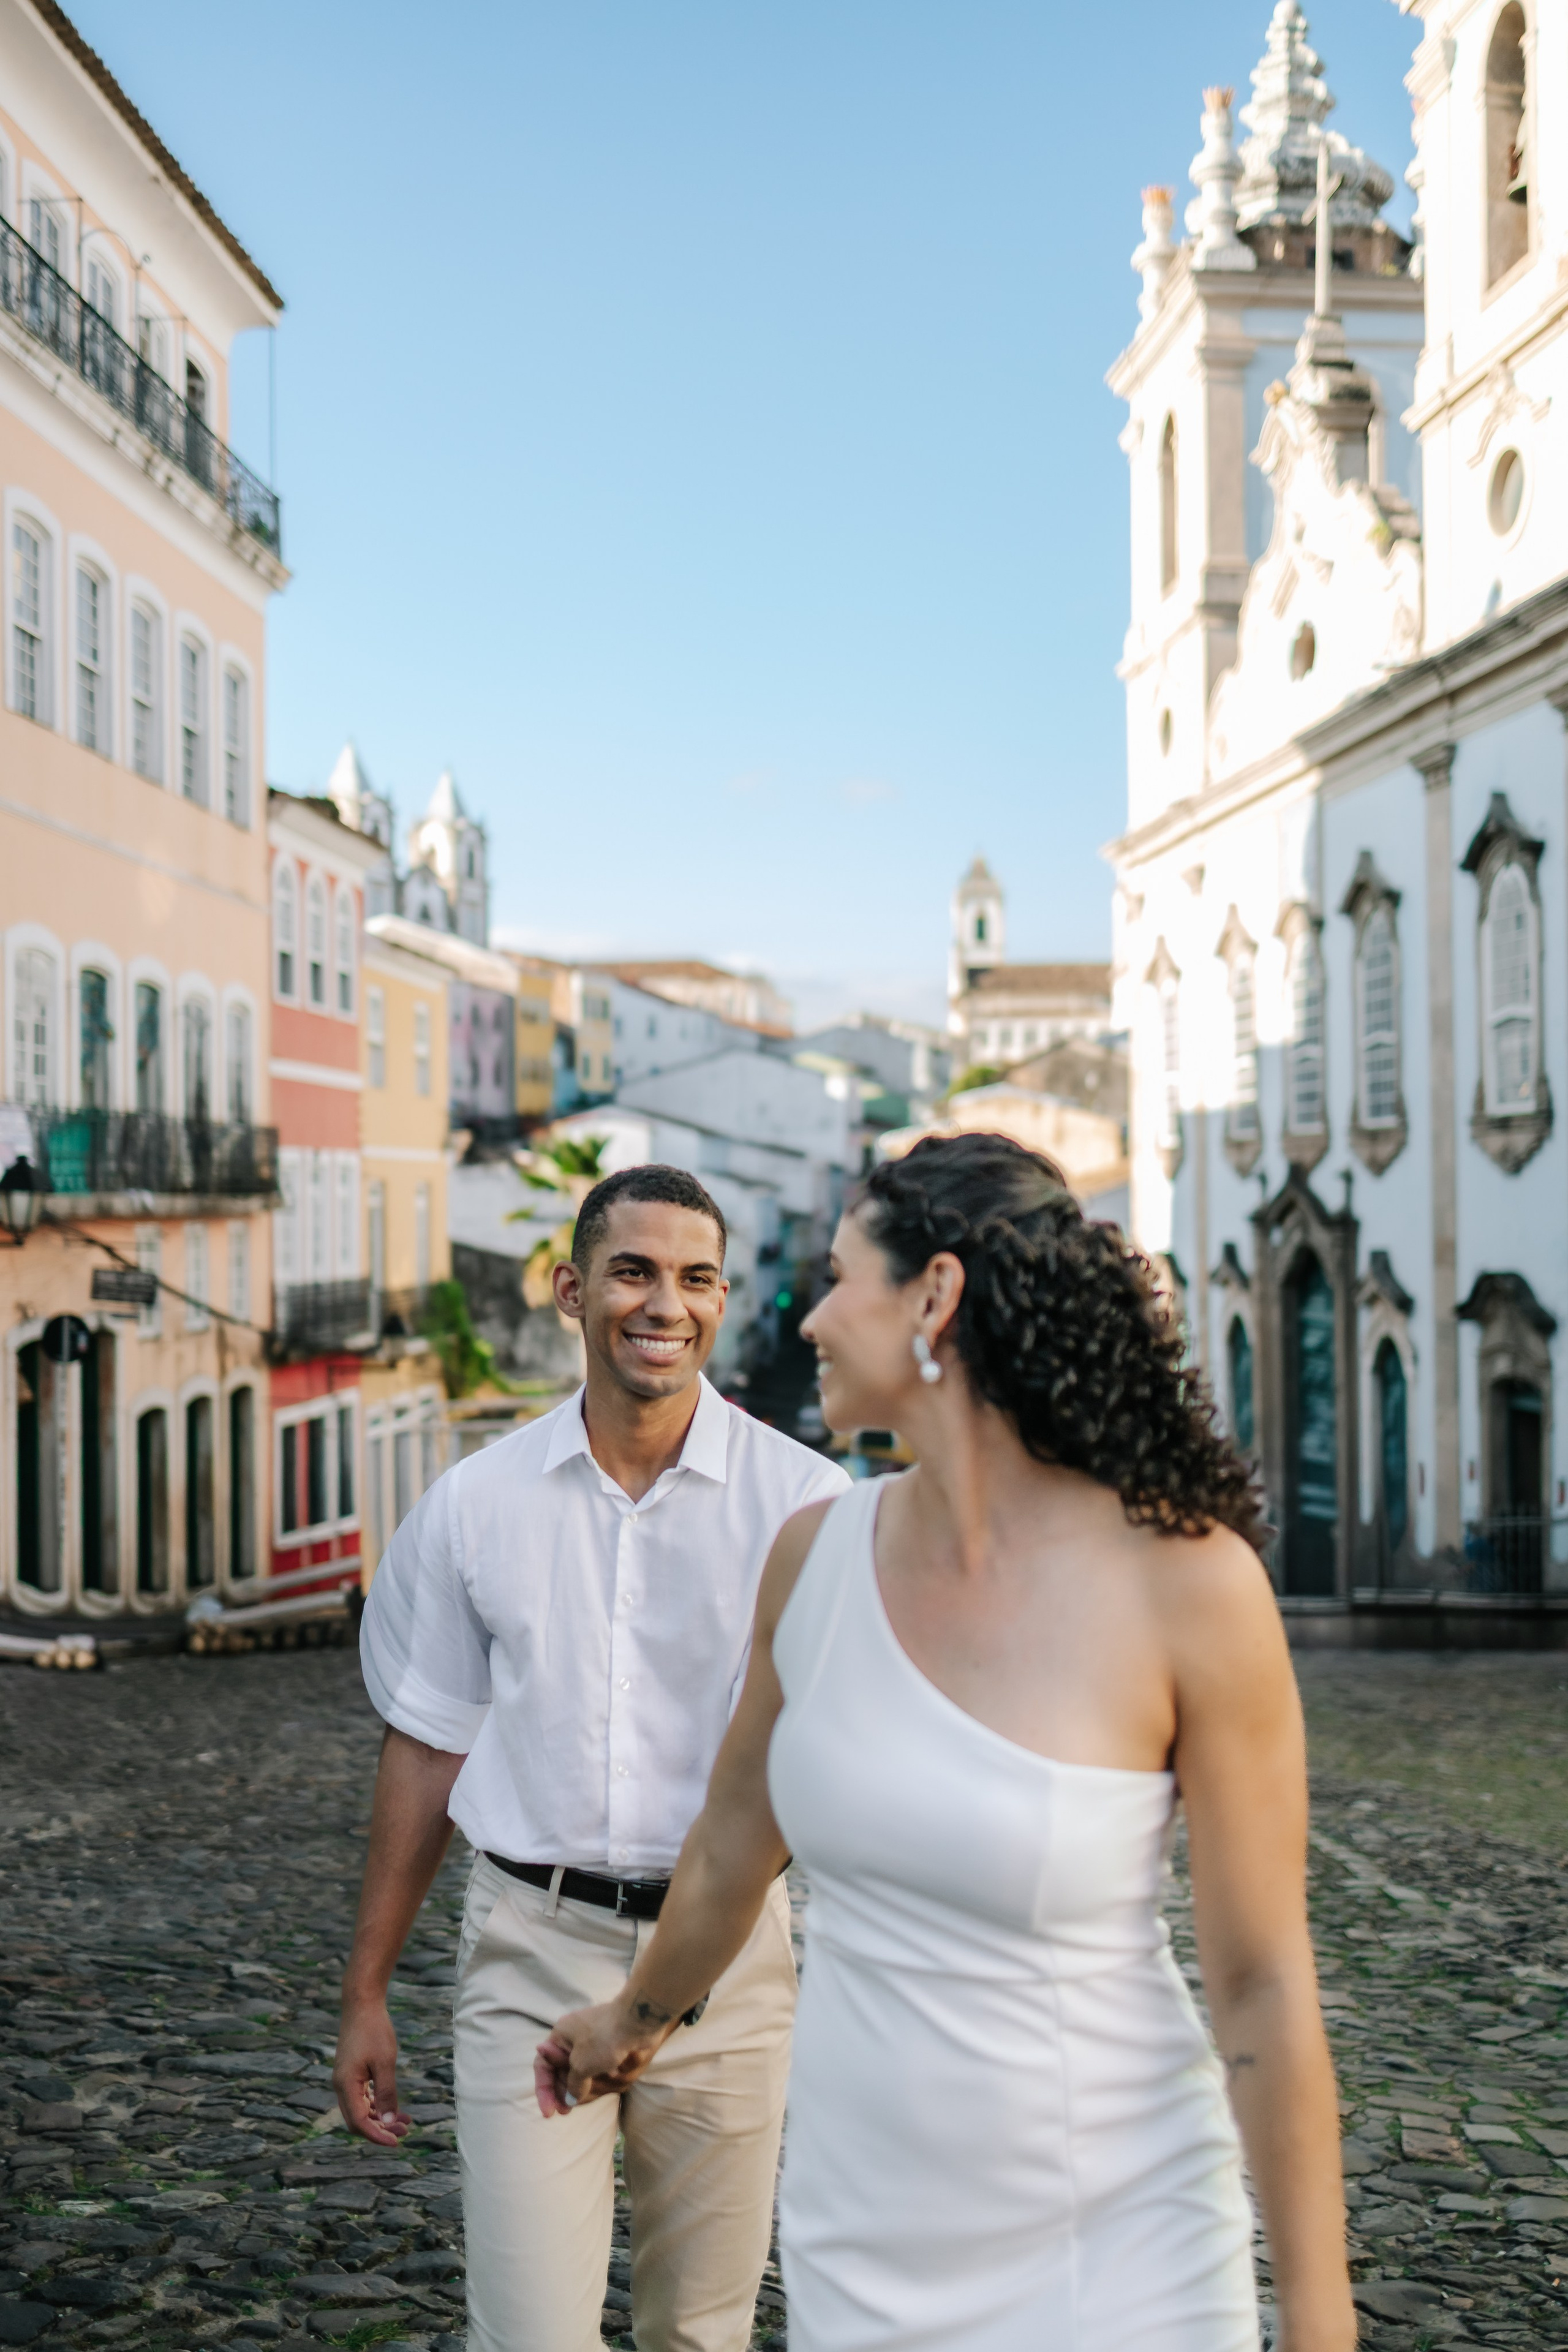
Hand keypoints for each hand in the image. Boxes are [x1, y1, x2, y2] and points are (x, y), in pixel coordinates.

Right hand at [334, 1990, 411, 2146]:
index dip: (377, 2136)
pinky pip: (362, 2097)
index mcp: (345, 2086)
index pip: (358, 2123)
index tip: (397, 2142)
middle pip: (358, 2120)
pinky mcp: (351, 2073)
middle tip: (405, 2131)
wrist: (362, 2004)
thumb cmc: (374, 2031)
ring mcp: (345, 2079)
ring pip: (361, 2110)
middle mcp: (342, 2086)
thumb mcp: (385, 2063)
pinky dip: (377, 2105)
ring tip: (405, 2122)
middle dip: (380, 2129)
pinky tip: (394, 2107)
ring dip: (380, 2118)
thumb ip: (386, 2094)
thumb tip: (388, 2123)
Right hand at [534, 1996, 667, 2117]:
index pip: (543, 2066)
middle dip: (565, 2090)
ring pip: (582, 2071)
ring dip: (585, 2085)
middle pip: (562, 2070)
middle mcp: (573, 2036)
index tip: (549, 2113)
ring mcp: (592, 2040)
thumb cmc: (604, 2039)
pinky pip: (598, 2068)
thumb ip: (572, 2084)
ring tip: (588, 2095)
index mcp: (561, 2035)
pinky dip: (598, 2078)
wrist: (638, 2021)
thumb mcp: (581, 2065)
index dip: (544, 2091)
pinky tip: (606, 2084)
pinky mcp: (608, 2045)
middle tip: (567, 2109)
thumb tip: (570, 2098)